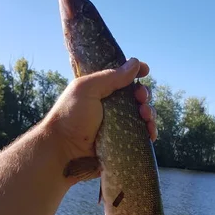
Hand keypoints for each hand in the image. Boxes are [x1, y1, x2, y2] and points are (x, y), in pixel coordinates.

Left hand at [46, 58, 156, 173]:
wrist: (64, 152)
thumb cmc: (70, 117)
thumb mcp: (87, 89)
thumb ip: (111, 76)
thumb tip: (135, 63)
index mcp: (101, 90)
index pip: (123, 77)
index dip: (136, 72)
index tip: (145, 71)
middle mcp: (111, 106)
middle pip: (136, 96)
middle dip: (144, 94)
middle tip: (140, 98)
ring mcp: (118, 125)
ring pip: (142, 115)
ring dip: (150, 112)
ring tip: (145, 116)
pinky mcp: (123, 142)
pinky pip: (142, 135)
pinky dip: (150, 131)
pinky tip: (150, 132)